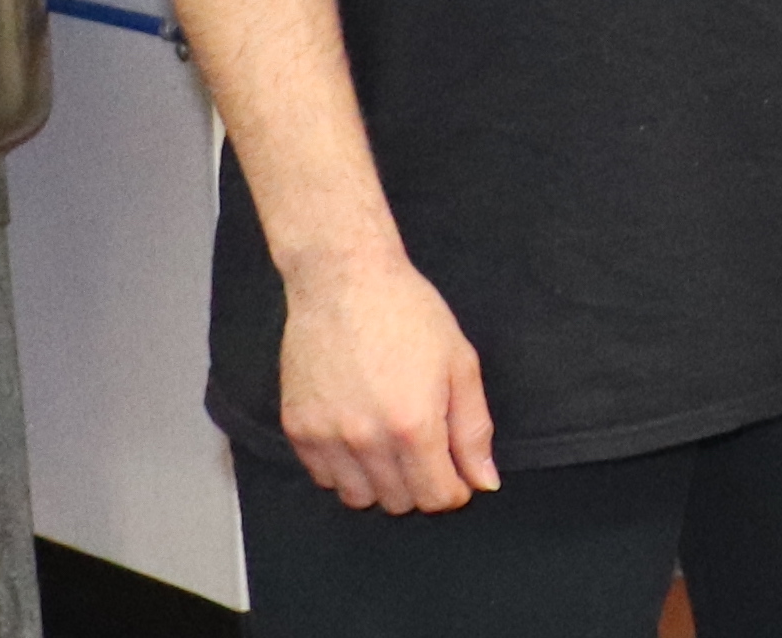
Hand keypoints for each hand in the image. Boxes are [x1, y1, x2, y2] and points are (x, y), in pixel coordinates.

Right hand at [276, 251, 498, 511]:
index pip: (437, 497)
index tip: (455, 473)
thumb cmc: (409, 314)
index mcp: (415, 425)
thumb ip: (474, 430)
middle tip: (423, 449)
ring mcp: (327, 436)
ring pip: (359, 498)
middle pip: (400, 502)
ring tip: (389, 444)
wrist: (344, 280)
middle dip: (420, 484)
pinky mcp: (297, 428)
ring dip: (380, 483)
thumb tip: (483, 482)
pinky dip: (344, 469)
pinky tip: (357, 436)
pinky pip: (323, 478)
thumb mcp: (460, 364)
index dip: (454, 490)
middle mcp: (368, 439)